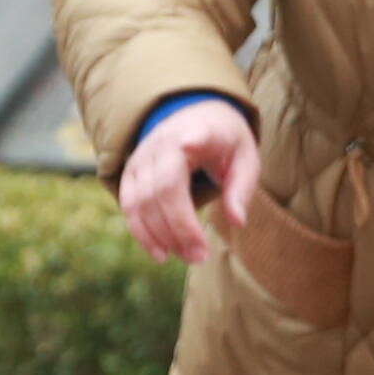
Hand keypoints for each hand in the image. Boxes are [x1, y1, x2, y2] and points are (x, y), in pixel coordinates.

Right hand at [114, 102, 260, 264]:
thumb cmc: (224, 143)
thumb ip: (241, 188)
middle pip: (164, 188)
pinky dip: (142, 233)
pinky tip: (161, 253)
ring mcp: (141, 157)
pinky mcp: (129, 173)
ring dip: (161, 235)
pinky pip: (129, 207)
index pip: (192, 138)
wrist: (193, 117)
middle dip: (180, 228)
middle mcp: (162, 142)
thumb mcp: (245, 158)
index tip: (189, 144)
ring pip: (141, 201)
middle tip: (200, 256)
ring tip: (186, 257)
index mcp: (197, 131)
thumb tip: (237, 221)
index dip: (190, 141)